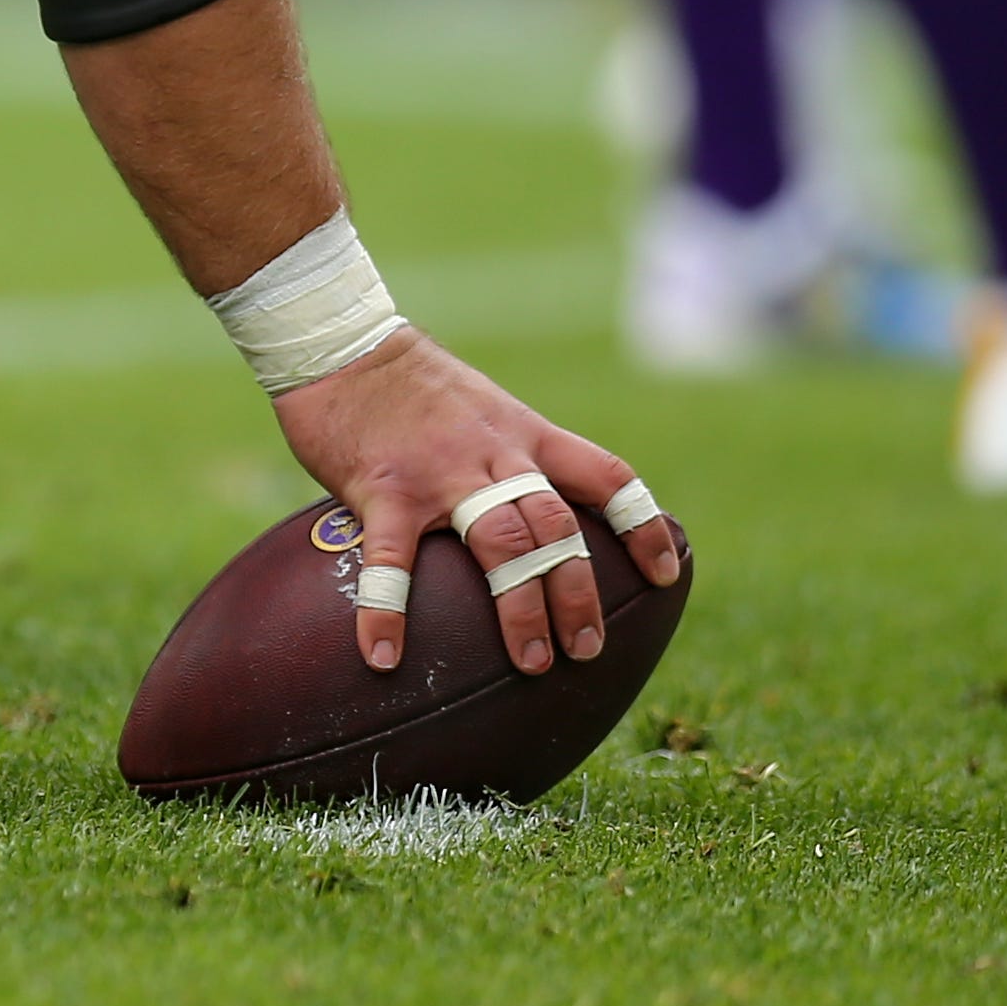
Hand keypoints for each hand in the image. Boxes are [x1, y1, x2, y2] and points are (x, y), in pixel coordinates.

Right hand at [269, 324, 680, 676]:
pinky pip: (391, 559)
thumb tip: (527, 514)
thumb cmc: (408, 383)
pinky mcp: (383, 487)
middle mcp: (494, 454)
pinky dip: (387, 610)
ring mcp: (440, 473)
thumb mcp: (480, 407)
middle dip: (579, 593)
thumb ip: (506, 454)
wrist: (340, 341)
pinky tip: (385, 656)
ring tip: (533, 663)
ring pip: (502, 545)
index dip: (641, 527)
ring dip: (522, 609)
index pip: (604, 476)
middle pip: (557, 528)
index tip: (666, 574)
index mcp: (523, 434)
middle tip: (586, 649)